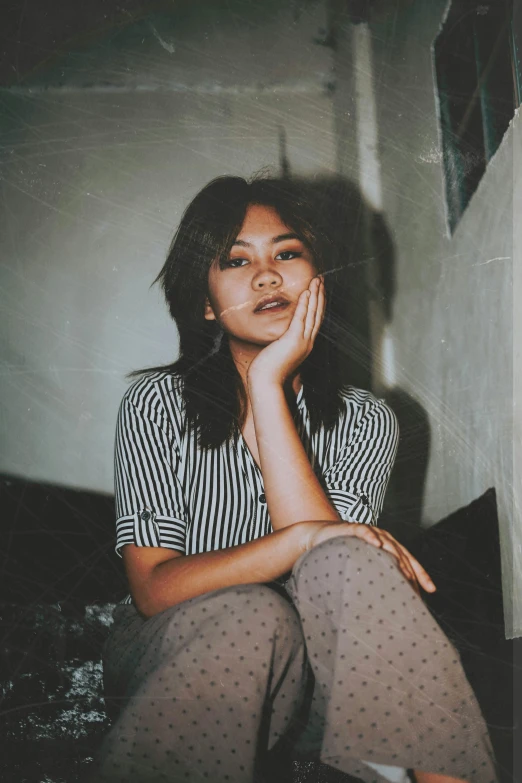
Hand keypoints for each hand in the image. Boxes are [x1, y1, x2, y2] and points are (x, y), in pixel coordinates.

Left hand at [247, 276, 324, 386]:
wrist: (266, 383)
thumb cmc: (268, 371)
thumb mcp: (279, 352)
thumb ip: (283, 342)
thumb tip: (280, 336)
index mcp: (305, 345)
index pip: (314, 320)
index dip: (317, 304)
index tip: (318, 290)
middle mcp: (307, 342)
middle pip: (317, 314)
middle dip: (320, 296)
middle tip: (321, 280)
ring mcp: (302, 341)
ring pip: (312, 314)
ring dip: (315, 296)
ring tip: (317, 281)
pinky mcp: (294, 340)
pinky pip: (301, 319)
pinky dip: (305, 305)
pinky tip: (307, 292)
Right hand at [300, 520, 435, 594]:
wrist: (319, 538)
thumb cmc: (343, 556)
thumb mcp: (363, 569)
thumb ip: (376, 580)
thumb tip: (390, 607)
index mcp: (389, 548)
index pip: (409, 562)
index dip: (421, 574)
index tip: (431, 591)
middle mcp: (382, 538)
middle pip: (402, 554)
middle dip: (411, 570)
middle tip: (416, 587)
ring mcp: (369, 532)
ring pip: (387, 542)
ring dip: (396, 554)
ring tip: (404, 571)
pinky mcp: (351, 528)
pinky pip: (363, 530)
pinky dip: (370, 536)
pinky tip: (377, 544)